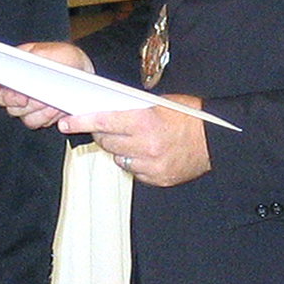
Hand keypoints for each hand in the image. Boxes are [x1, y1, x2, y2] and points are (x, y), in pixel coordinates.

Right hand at [0, 40, 92, 129]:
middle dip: (12, 98)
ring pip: (16, 112)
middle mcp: (11, 88)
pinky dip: (44, 115)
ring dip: (33, 106)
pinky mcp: (35, 117)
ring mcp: (23, 105)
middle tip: (24, 95)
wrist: (79, 70)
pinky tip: (55, 107)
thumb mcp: (45, 51)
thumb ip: (28, 58)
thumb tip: (13, 70)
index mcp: (8, 69)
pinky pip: (32, 121)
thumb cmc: (61, 57)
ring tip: (48, 98)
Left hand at [61, 97, 211, 186]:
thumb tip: (107, 114)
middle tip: (107, 126)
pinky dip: (135, 162)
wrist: (218, 141)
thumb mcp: (161, 104)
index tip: (65, 122)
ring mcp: (151, 166)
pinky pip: (134, 171)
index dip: (81, 121)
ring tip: (134, 138)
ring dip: (120, 149)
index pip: (104, 122)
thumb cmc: (191, 117)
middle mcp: (146, 146)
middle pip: (107, 142)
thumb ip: (134, 111)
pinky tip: (147, 152)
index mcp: (146, 122)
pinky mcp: (158, 179)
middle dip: (103, 133)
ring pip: (118, 158)